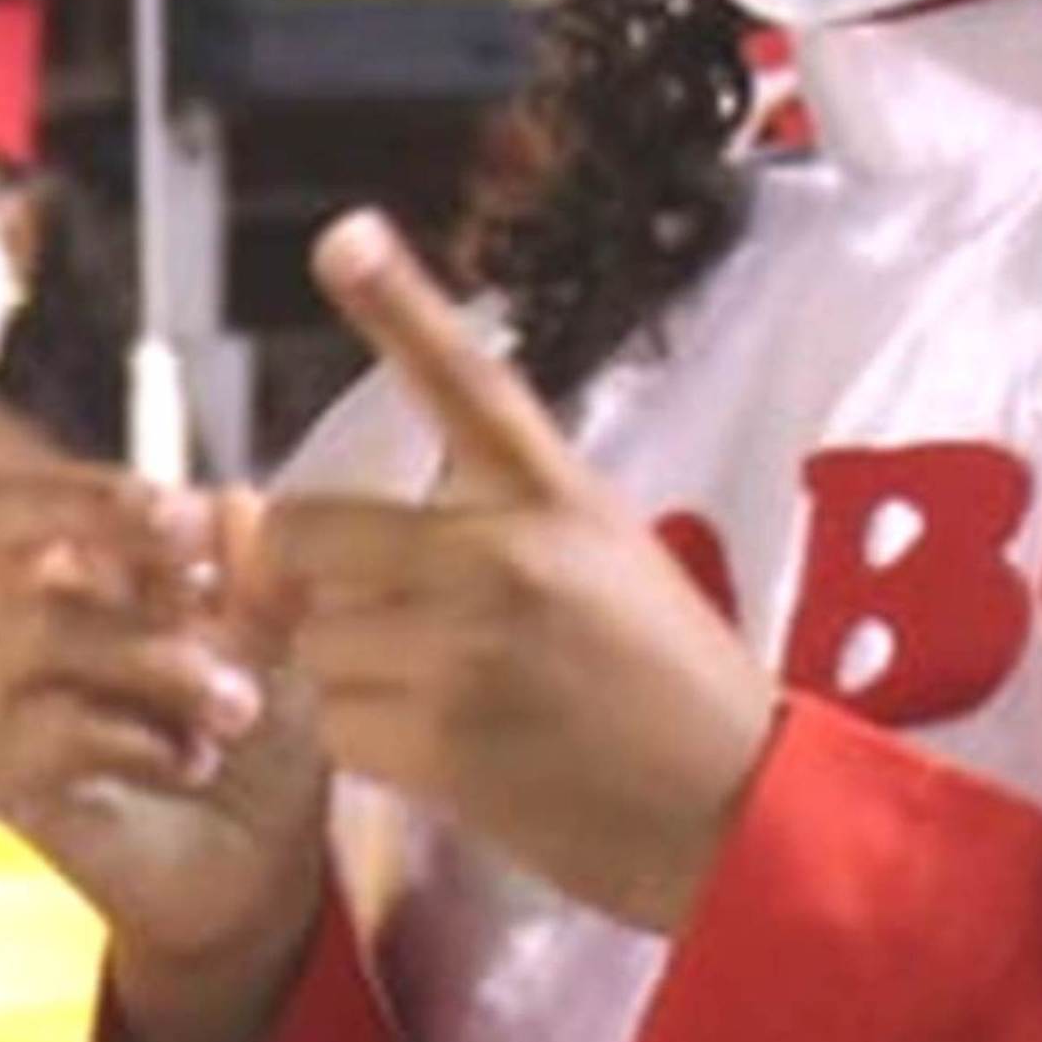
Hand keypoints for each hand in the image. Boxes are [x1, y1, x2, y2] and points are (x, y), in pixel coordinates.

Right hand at [0, 289, 332, 1041]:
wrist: (255, 874)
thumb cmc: (260, 740)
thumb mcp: (276, 629)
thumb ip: (248, 564)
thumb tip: (222, 506)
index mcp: (70, 553)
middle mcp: (14, 612)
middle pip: (9, 512)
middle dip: (104, 508)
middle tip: (197, 536)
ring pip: (50, 627)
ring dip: (165, 658)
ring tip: (241, 707)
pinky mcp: (3, 773)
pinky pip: (52, 721)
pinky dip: (143, 734)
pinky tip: (193, 761)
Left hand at [244, 214, 774, 934]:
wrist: (735, 808)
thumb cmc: (667, 685)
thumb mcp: (603, 557)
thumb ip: (481, 524)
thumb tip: (316, 528)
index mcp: (556, 494)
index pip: (466, 382)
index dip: (399, 305)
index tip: (343, 234)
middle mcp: (506, 553)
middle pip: (306, 531)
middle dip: (316, 581)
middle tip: (381, 615)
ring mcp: (470, 644)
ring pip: (315, 639)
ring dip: (352, 673)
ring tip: (453, 693)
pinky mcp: (443, 734)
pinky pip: (335, 722)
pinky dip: (370, 742)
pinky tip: (449, 749)